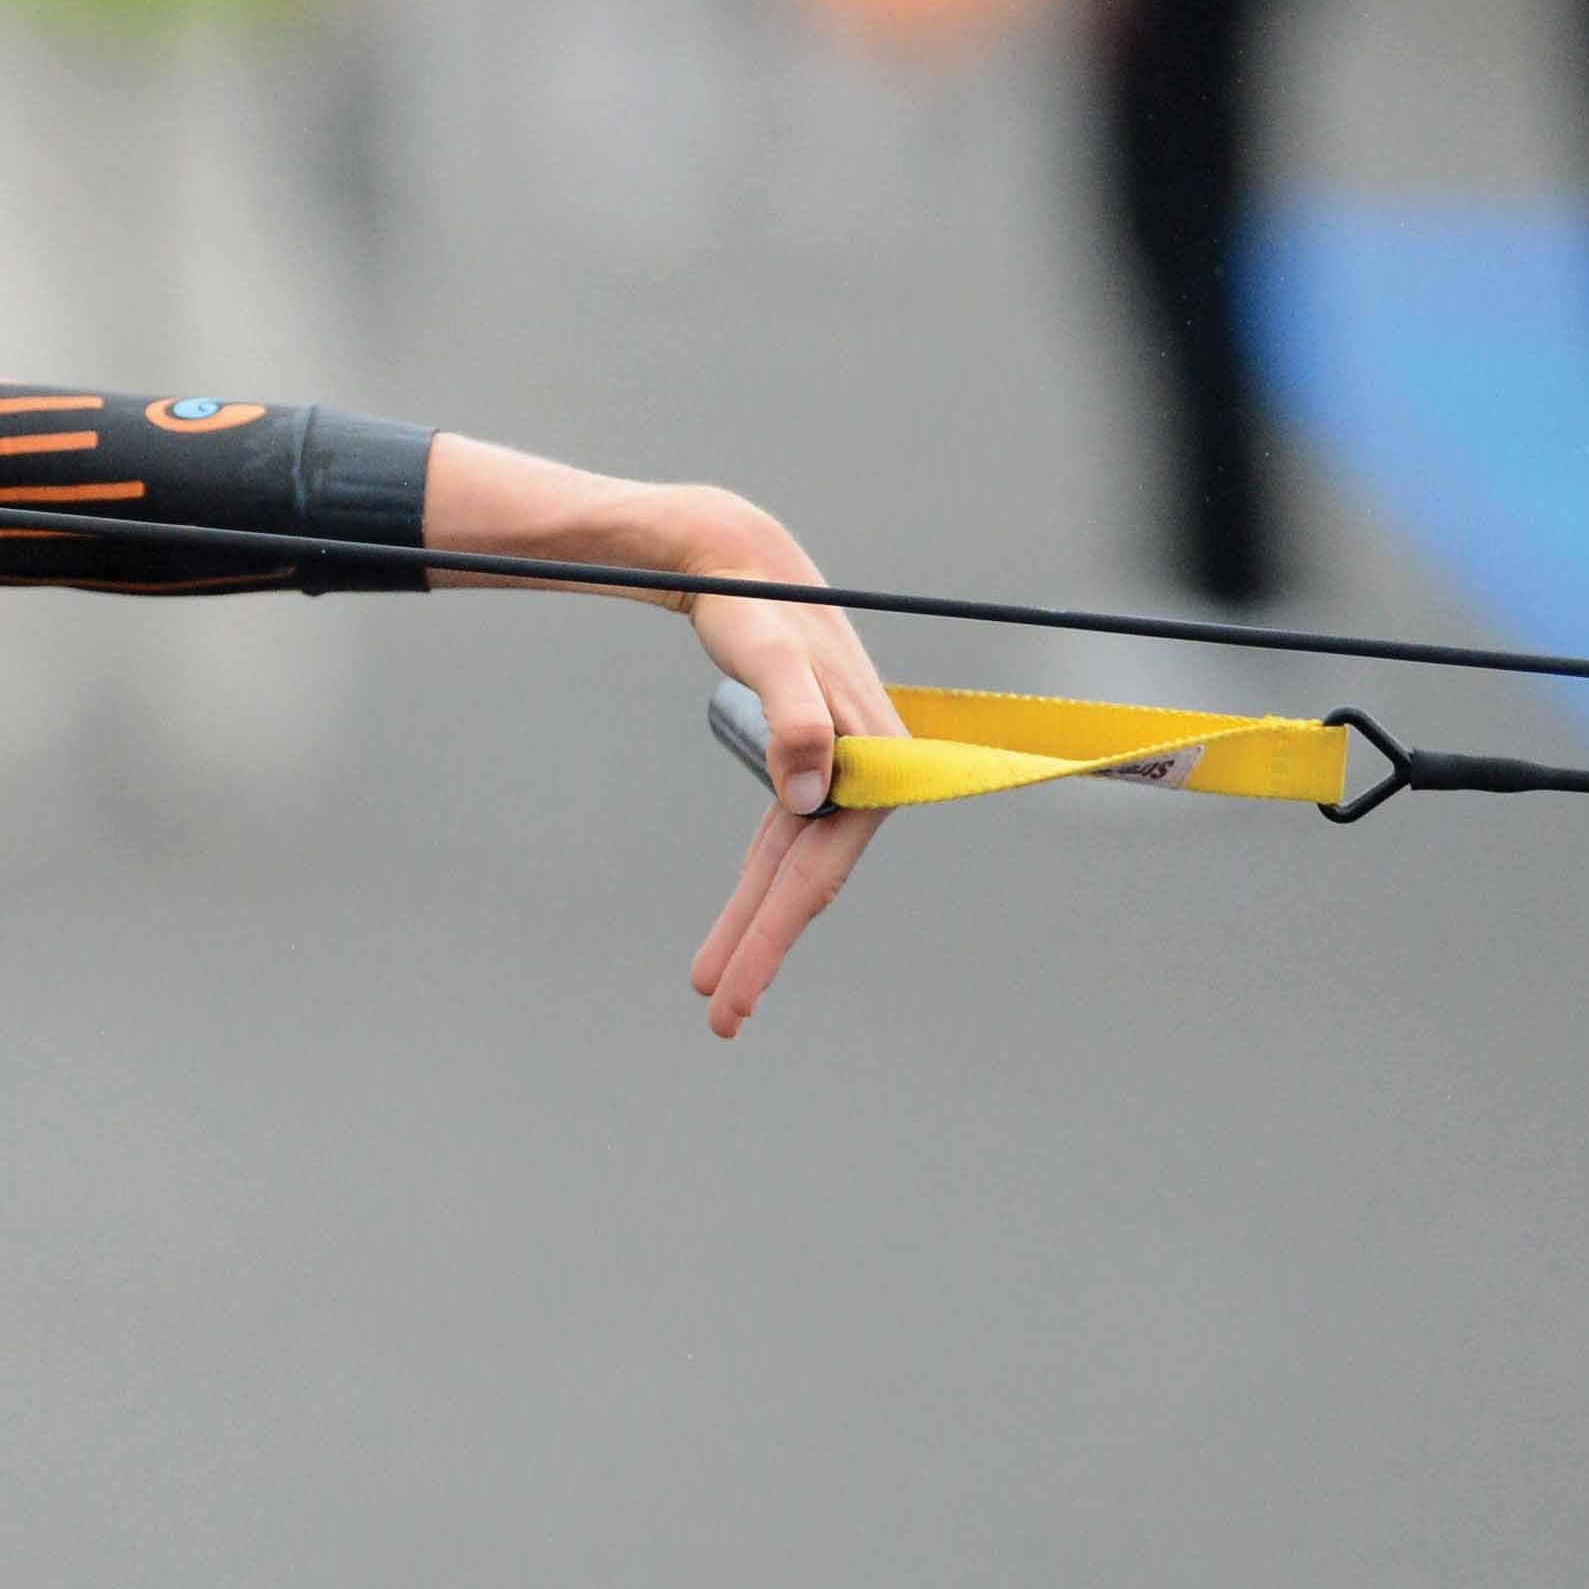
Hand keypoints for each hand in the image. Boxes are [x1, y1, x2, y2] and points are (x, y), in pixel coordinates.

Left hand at [669, 490, 901, 1038]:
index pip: (816, 871)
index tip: (731, 989)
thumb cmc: (761, 610)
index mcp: (872, 763)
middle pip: (804, 883)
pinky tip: (741, 925)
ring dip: (755, 929)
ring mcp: (839, 778)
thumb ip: (799, 720)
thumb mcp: (770, 657)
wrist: (744, 567)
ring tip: (715, 992)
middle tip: (719, 1021)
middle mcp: (866, 778)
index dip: (772, 935)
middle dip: (760, 952)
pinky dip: (758, 887)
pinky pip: (782, 846)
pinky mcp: (809, 770)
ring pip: (790, 871)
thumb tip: (812, 796)